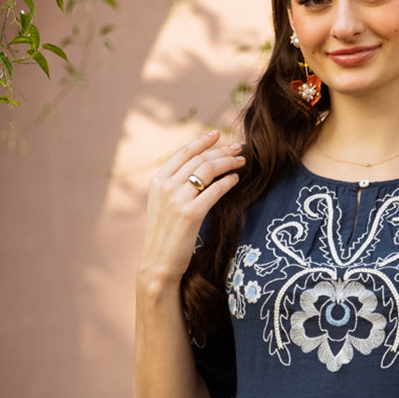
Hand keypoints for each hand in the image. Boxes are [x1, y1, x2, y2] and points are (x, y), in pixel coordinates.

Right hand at [138, 129, 244, 284]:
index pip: (182, 153)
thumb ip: (175, 187)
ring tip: (241, 162)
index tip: (217, 134)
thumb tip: (198, 170)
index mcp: (157, 182)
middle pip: (199, 159)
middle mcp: (165, 186)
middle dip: (221, 150)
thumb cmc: (164, 236)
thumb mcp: (163, 205)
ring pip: (208, 170)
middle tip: (238, 147)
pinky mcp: (191, 213)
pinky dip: (228, 182)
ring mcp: (177, 199)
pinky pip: (215, 190)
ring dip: (228, 163)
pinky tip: (236, 180)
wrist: (158, 263)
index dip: (201, 141)